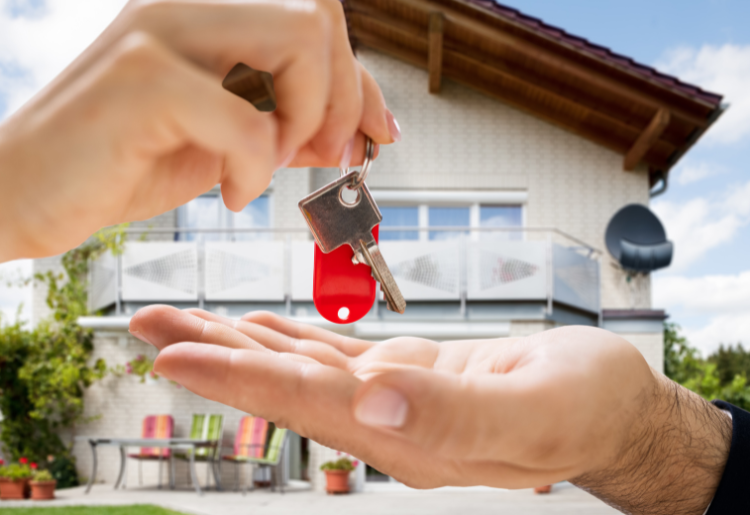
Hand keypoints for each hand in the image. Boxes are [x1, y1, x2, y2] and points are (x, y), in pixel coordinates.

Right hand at [0, 0, 396, 303]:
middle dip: (344, 99)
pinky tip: (228, 191)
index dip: (360, 82)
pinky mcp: (143, 79)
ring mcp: (159, 29)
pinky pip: (252, 121)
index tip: (375, 134)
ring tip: (267, 167)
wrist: (12, 198)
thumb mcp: (218, 138)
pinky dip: (256, 169)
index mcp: (198, 0)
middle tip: (321, 156)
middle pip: (321, 19)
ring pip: (303, 42)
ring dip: (307, 121)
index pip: (315, 20)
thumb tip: (360, 124)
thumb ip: (284, 119)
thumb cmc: (114, 165)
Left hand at [131, 308, 731, 514]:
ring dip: (236, 341)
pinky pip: (332, 356)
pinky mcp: (407, 376)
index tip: (172, 352)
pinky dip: (289, 338)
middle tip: (144, 323)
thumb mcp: (535, 408)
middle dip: (210, 353)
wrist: (611, 409)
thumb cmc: (586, 407)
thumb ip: (456, 409)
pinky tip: (259, 327)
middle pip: (279, 384)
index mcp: (407, 434)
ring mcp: (391, 400)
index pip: (301, 402)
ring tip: (180, 320)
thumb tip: (375, 397)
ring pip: (297, 366)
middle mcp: (384, 421)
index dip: (234, 377)